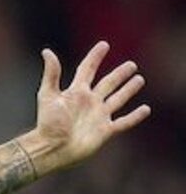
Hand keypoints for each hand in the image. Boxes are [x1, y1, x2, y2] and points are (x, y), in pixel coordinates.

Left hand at [24, 41, 150, 173]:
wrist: (52, 148)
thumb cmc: (48, 123)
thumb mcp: (48, 95)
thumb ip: (51, 74)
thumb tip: (47, 51)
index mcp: (76, 92)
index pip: (87, 69)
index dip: (95, 57)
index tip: (104, 45)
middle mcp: (89, 102)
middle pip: (108, 83)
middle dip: (120, 74)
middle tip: (131, 65)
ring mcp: (98, 116)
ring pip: (118, 99)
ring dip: (128, 90)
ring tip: (139, 80)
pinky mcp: (105, 131)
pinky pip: (124, 122)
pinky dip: (135, 116)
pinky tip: (145, 109)